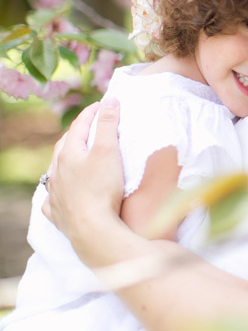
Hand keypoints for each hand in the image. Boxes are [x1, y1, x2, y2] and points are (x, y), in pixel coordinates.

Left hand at [42, 98, 124, 249]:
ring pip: (56, 170)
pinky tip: (61, 192)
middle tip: (90, 126)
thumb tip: (110, 101)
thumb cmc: (102, 188)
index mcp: (68, 154)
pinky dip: (58, 190)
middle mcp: (56, 172)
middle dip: (77, 133)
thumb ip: (108, 124)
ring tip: (75, 155)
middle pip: (65, 146)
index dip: (92, 113)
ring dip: (66, 160)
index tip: (103, 104)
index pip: (79, 126)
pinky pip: (53, 197)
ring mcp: (55, 193)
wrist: (92, 229)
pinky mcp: (58, 213)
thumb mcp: (109, 150)